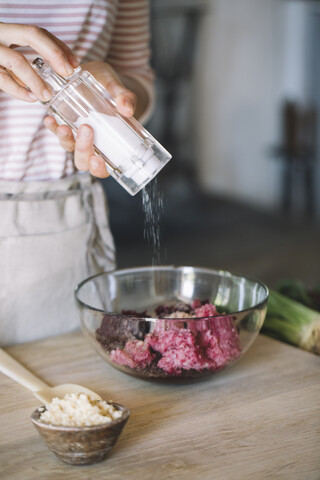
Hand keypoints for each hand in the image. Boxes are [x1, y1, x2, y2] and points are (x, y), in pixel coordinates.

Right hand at [0, 23, 77, 101]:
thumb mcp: (6, 54)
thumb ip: (24, 60)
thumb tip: (55, 73)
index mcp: (7, 30)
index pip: (38, 31)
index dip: (58, 46)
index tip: (75, 63)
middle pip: (31, 34)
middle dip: (53, 53)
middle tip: (68, 73)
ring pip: (16, 60)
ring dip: (36, 79)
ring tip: (48, 95)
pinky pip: (1, 79)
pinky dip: (18, 90)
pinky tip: (31, 98)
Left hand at [44, 61, 136, 177]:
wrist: (100, 77)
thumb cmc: (113, 90)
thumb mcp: (120, 91)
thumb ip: (125, 98)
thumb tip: (127, 109)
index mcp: (109, 147)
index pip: (103, 168)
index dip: (99, 169)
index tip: (97, 160)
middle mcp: (92, 146)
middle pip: (83, 160)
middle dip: (82, 149)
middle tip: (87, 130)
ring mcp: (77, 136)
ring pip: (68, 147)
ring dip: (65, 139)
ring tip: (63, 127)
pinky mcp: (65, 124)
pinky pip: (57, 131)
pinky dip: (53, 127)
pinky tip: (50, 119)